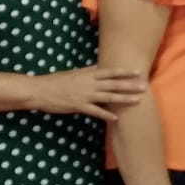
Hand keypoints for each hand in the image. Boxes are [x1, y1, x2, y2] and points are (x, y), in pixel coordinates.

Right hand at [28, 66, 146, 121]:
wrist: (40, 90)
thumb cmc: (56, 81)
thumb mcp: (74, 73)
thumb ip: (88, 71)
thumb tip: (99, 66)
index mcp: (88, 75)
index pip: (111, 72)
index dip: (125, 72)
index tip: (138, 72)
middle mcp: (89, 84)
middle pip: (114, 84)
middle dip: (130, 85)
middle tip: (144, 86)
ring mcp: (85, 95)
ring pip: (108, 97)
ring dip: (124, 99)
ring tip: (137, 101)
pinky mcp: (79, 106)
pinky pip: (96, 111)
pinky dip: (106, 115)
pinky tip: (116, 118)